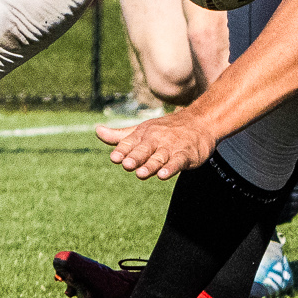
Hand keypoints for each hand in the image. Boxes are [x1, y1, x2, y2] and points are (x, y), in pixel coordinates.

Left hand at [97, 109, 216, 180]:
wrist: (200, 122)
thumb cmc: (167, 129)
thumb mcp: (142, 130)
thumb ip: (120, 136)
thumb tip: (97, 130)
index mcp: (143, 134)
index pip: (130, 143)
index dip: (122, 150)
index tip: (115, 158)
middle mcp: (156, 139)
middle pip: (144, 150)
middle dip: (135, 157)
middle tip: (127, 165)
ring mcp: (171, 147)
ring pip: (159, 157)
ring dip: (151, 165)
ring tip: (142, 174)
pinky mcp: (186, 154)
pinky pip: (177, 161)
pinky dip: (171, 168)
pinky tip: (164, 175)